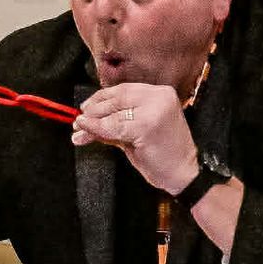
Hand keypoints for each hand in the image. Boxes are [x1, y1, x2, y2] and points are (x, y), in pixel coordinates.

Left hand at [72, 84, 198, 194]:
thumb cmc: (162, 154)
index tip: (86, 107)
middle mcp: (159, 97)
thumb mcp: (136, 133)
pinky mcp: (146, 126)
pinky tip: (86, 133)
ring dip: (93, 122)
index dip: (101, 98)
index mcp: (161, 94)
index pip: (124, 90)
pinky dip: (97, 130)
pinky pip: (114, 127)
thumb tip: (84, 120)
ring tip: (80, 131)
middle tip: (78, 121)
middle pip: (117, 98)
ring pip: (113, 112)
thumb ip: (113, 124)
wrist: (184, 174)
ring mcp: (154, 111)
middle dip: (94, 110)